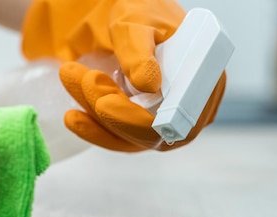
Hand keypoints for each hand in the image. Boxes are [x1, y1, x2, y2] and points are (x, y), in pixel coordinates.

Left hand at [21, 0, 225, 150]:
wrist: (127, 22)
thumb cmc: (141, 17)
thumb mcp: (137, 23)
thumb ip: (140, 52)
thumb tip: (149, 85)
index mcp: (204, 80)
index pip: (174, 118)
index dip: (136, 119)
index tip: (103, 103)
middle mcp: (192, 110)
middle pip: (149, 133)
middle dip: (109, 113)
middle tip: (82, 79)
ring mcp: (167, 123)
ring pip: (129, 138)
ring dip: (95, 117)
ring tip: (72, 77)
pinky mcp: (143, 128)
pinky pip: (119, 139)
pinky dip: (93, 129)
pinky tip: (71, 116)